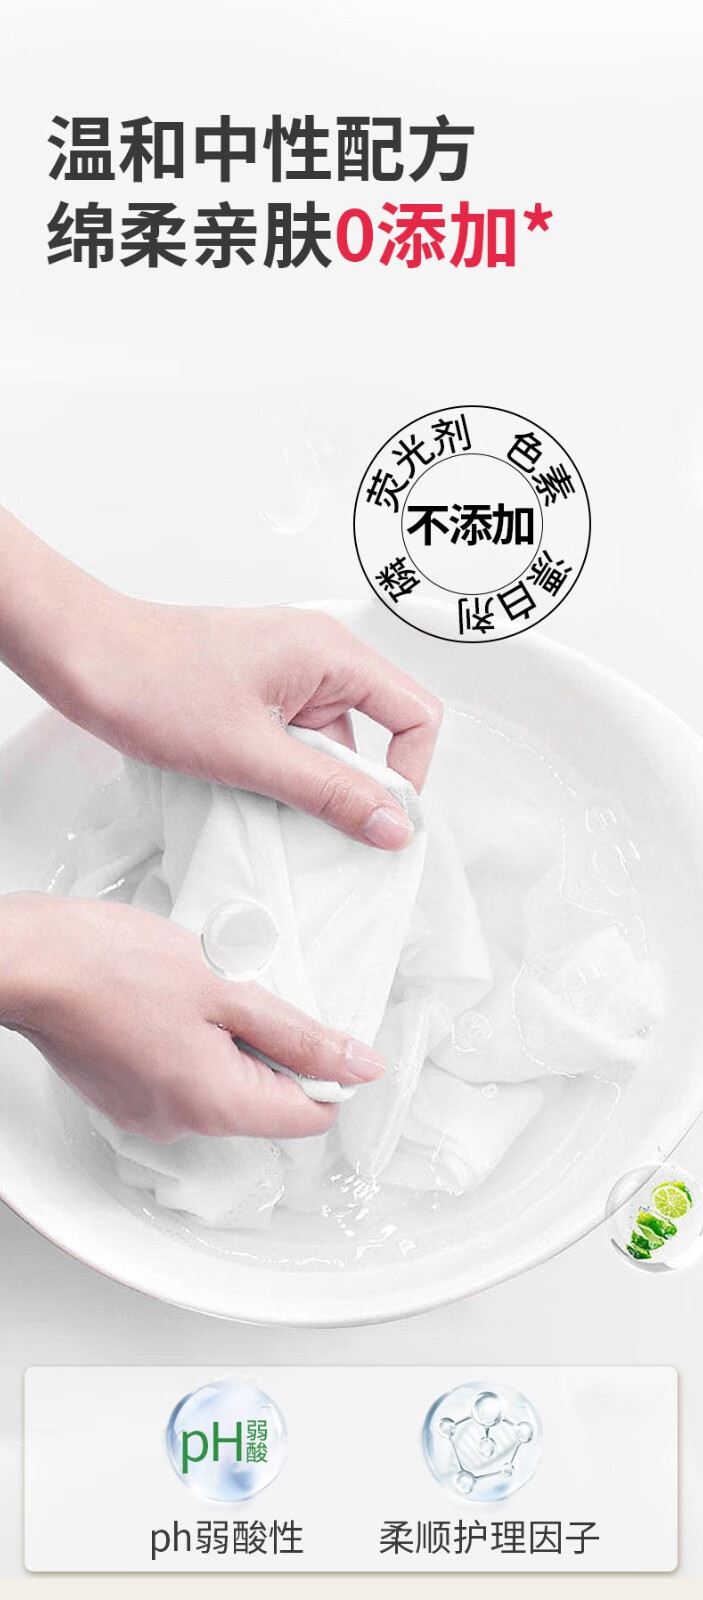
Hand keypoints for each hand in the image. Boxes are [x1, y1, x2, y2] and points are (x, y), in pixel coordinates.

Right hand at [0, 894, 385, 1141]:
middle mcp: (183, 1126)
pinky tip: (165, 1001)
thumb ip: (300, 1034)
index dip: (324, 1068)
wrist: (32, 962)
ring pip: (220, 1085)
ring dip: (224, 1040)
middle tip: (238, 991)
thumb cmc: (118, 965)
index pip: (310, 1116)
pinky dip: (186, 1042)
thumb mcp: (229, 988)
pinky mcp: (123, 1096)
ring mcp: (147, 1115)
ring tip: (194, 991)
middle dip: (267, 1046)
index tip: (308, 1023)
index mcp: (218, 1105)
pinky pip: (180, 1078)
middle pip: (264, 1101)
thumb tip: (360, 1067)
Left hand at [68, 599, 442, 848]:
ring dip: (314, 778)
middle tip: (322, 823)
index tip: (379, 817)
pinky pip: (297, 735)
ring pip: (334, 738)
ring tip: (268, 801)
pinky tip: (251, 788)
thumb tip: (392, 824)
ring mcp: (287, 668)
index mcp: (329, 652)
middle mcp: (317, 653)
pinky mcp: (259, 686)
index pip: (417, 713)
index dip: (408, 772)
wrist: (84, 657)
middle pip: (379, 728)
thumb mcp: (251, 755)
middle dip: (357, 782)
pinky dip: (285, 768)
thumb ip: (329, 793)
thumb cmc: (152, 683)